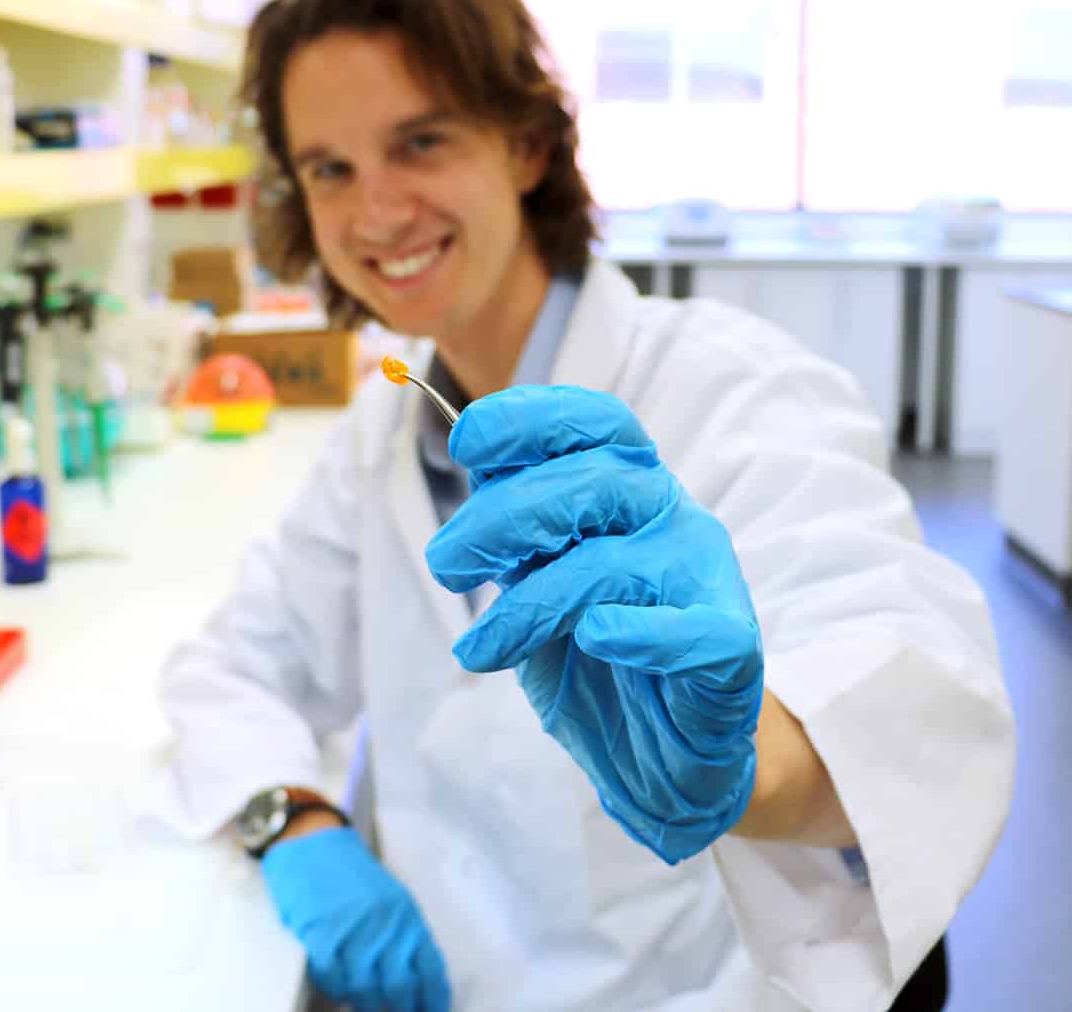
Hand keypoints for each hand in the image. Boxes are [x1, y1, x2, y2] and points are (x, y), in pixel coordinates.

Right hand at [261, 827, 451, 1011]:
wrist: (314, 844)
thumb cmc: (351, 876)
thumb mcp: (392, 901)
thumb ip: (404, 937)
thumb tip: (416, 984)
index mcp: (408, 917)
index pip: (431, 972)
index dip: (432, 1001)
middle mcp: (385, 925)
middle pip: (400, 988)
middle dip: (399, 1009)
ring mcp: (353, 929)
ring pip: (364, 990)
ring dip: (364, 1005)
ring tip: (362, 1005)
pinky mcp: (321, 932)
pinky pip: (332, 977)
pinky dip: (335, 989)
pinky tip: (338, 987)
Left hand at [425, 385, 763, 864]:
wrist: (657, 755)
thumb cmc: (594, 654)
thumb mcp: (536, 577)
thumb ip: (513, 527)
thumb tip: (471, 467)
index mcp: (628, 485)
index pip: (594, 420)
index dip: (529, 420)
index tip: (465, 445)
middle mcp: (671, 516)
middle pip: (591, 482)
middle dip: (501, 518)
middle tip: (445, 565)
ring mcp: (704, 577)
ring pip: (611, 564)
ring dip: (528, 606)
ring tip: (479, 648)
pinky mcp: (730, 648)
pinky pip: (686, 631)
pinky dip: (635, 633)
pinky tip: (595, 640)